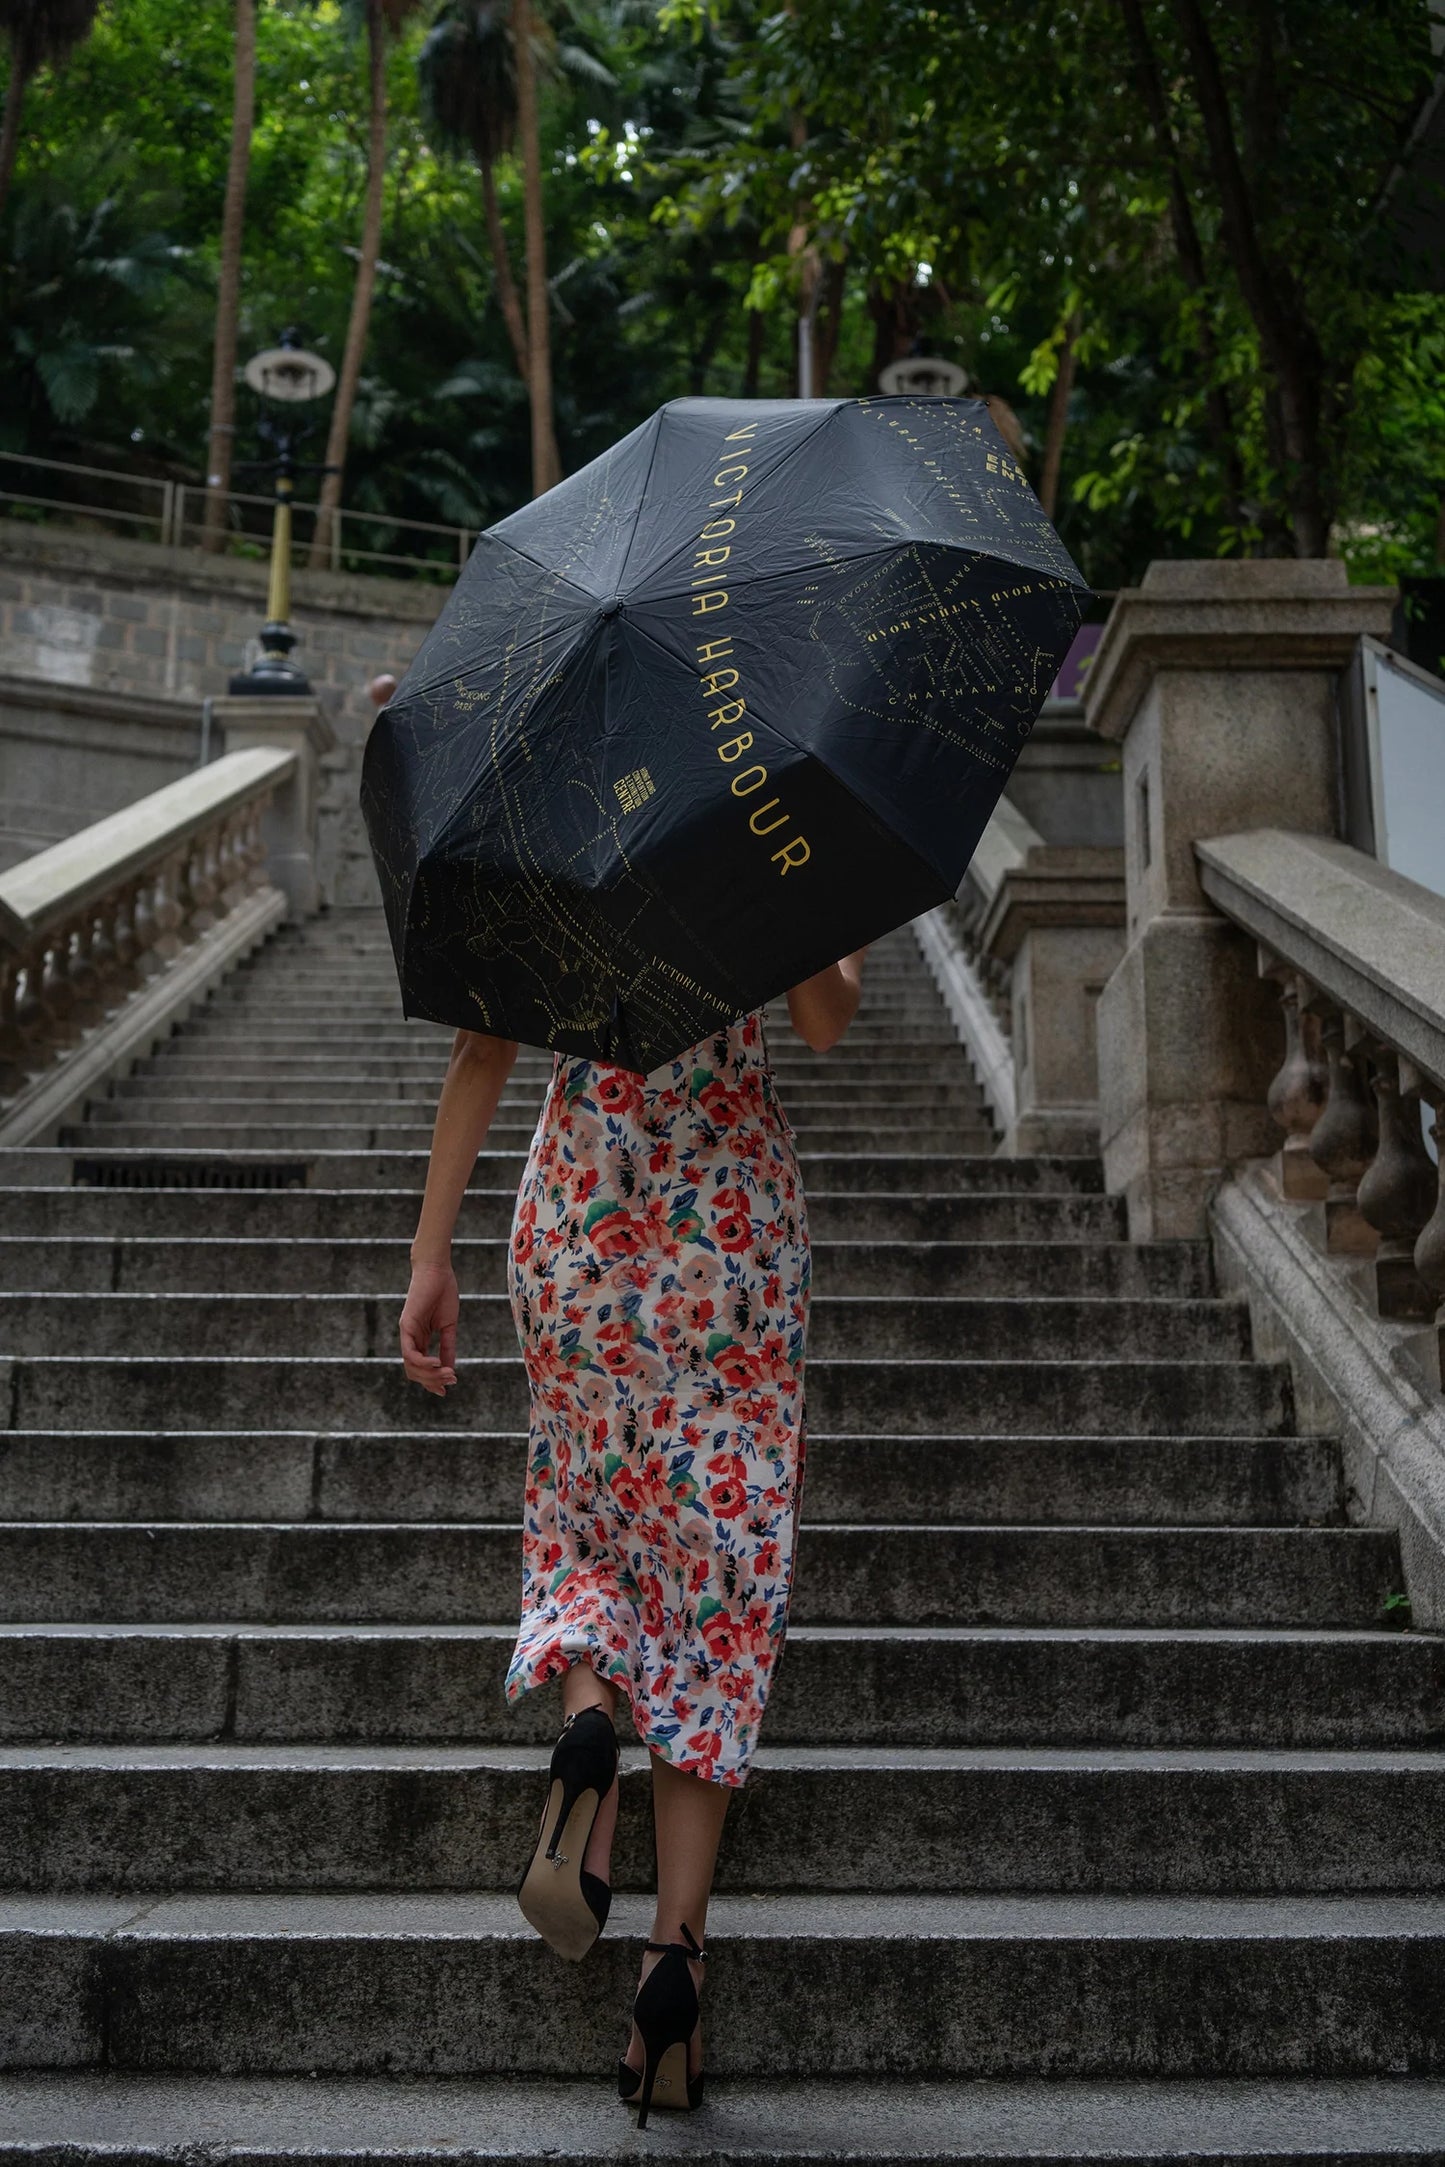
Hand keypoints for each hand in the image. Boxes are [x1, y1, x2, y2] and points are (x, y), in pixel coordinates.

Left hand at [400, 1261, 459, 1395]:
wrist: (437, 1271)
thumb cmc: (443, 1293)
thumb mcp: (449, 1326)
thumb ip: (448, 1347)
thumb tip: (450, 1369)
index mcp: (419, 1339)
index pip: (420, 1368)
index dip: (432, 1381)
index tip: (447, 1390)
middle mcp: (410, 1339)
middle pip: (414, 1372)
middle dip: (433, 1381)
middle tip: (451, 1381)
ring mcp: (406, 1333)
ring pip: (412, 1366)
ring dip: (430, 1375)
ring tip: (449, 1374)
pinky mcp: (406, 1326)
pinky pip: (411, 1352)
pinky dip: (424, 1362)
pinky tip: (438, 1363)